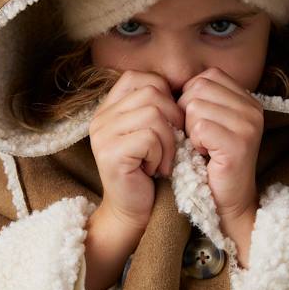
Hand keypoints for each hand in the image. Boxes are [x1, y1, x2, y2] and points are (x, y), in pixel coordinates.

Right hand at [89, 69, 184, 232]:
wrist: (133, 211)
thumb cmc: (150, 169)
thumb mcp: (153, 131)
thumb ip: (159, 106)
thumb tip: (187, 88)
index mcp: (110, 107)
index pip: (140, 78)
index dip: (164, 94)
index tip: (172, 121)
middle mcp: (101, 117)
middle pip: (151, 93)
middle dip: (173, 118)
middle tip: (174, 144)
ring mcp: (102, 134)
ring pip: (153, 114)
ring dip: (168, 140)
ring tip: (163, 159)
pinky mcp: (110, 153)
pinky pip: (150, 137)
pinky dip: (162, 154)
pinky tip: (156, 169)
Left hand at [176, 67, 262, 225]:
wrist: (228, 202)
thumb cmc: (211, 161)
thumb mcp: (210, 122)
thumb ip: (200, 98)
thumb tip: (168, 82)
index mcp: (248, 99)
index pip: (208, 76)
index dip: (191, 96)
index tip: (196, 122)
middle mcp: (252, 108)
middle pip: (199, 87)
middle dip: (187, 112)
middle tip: (198, 137)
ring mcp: (248, 125)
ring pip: (195, 106)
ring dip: (189, 129)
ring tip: (202, 146)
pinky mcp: (239, 143)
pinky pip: (200, 127)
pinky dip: (194, 142)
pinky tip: (204, 154)